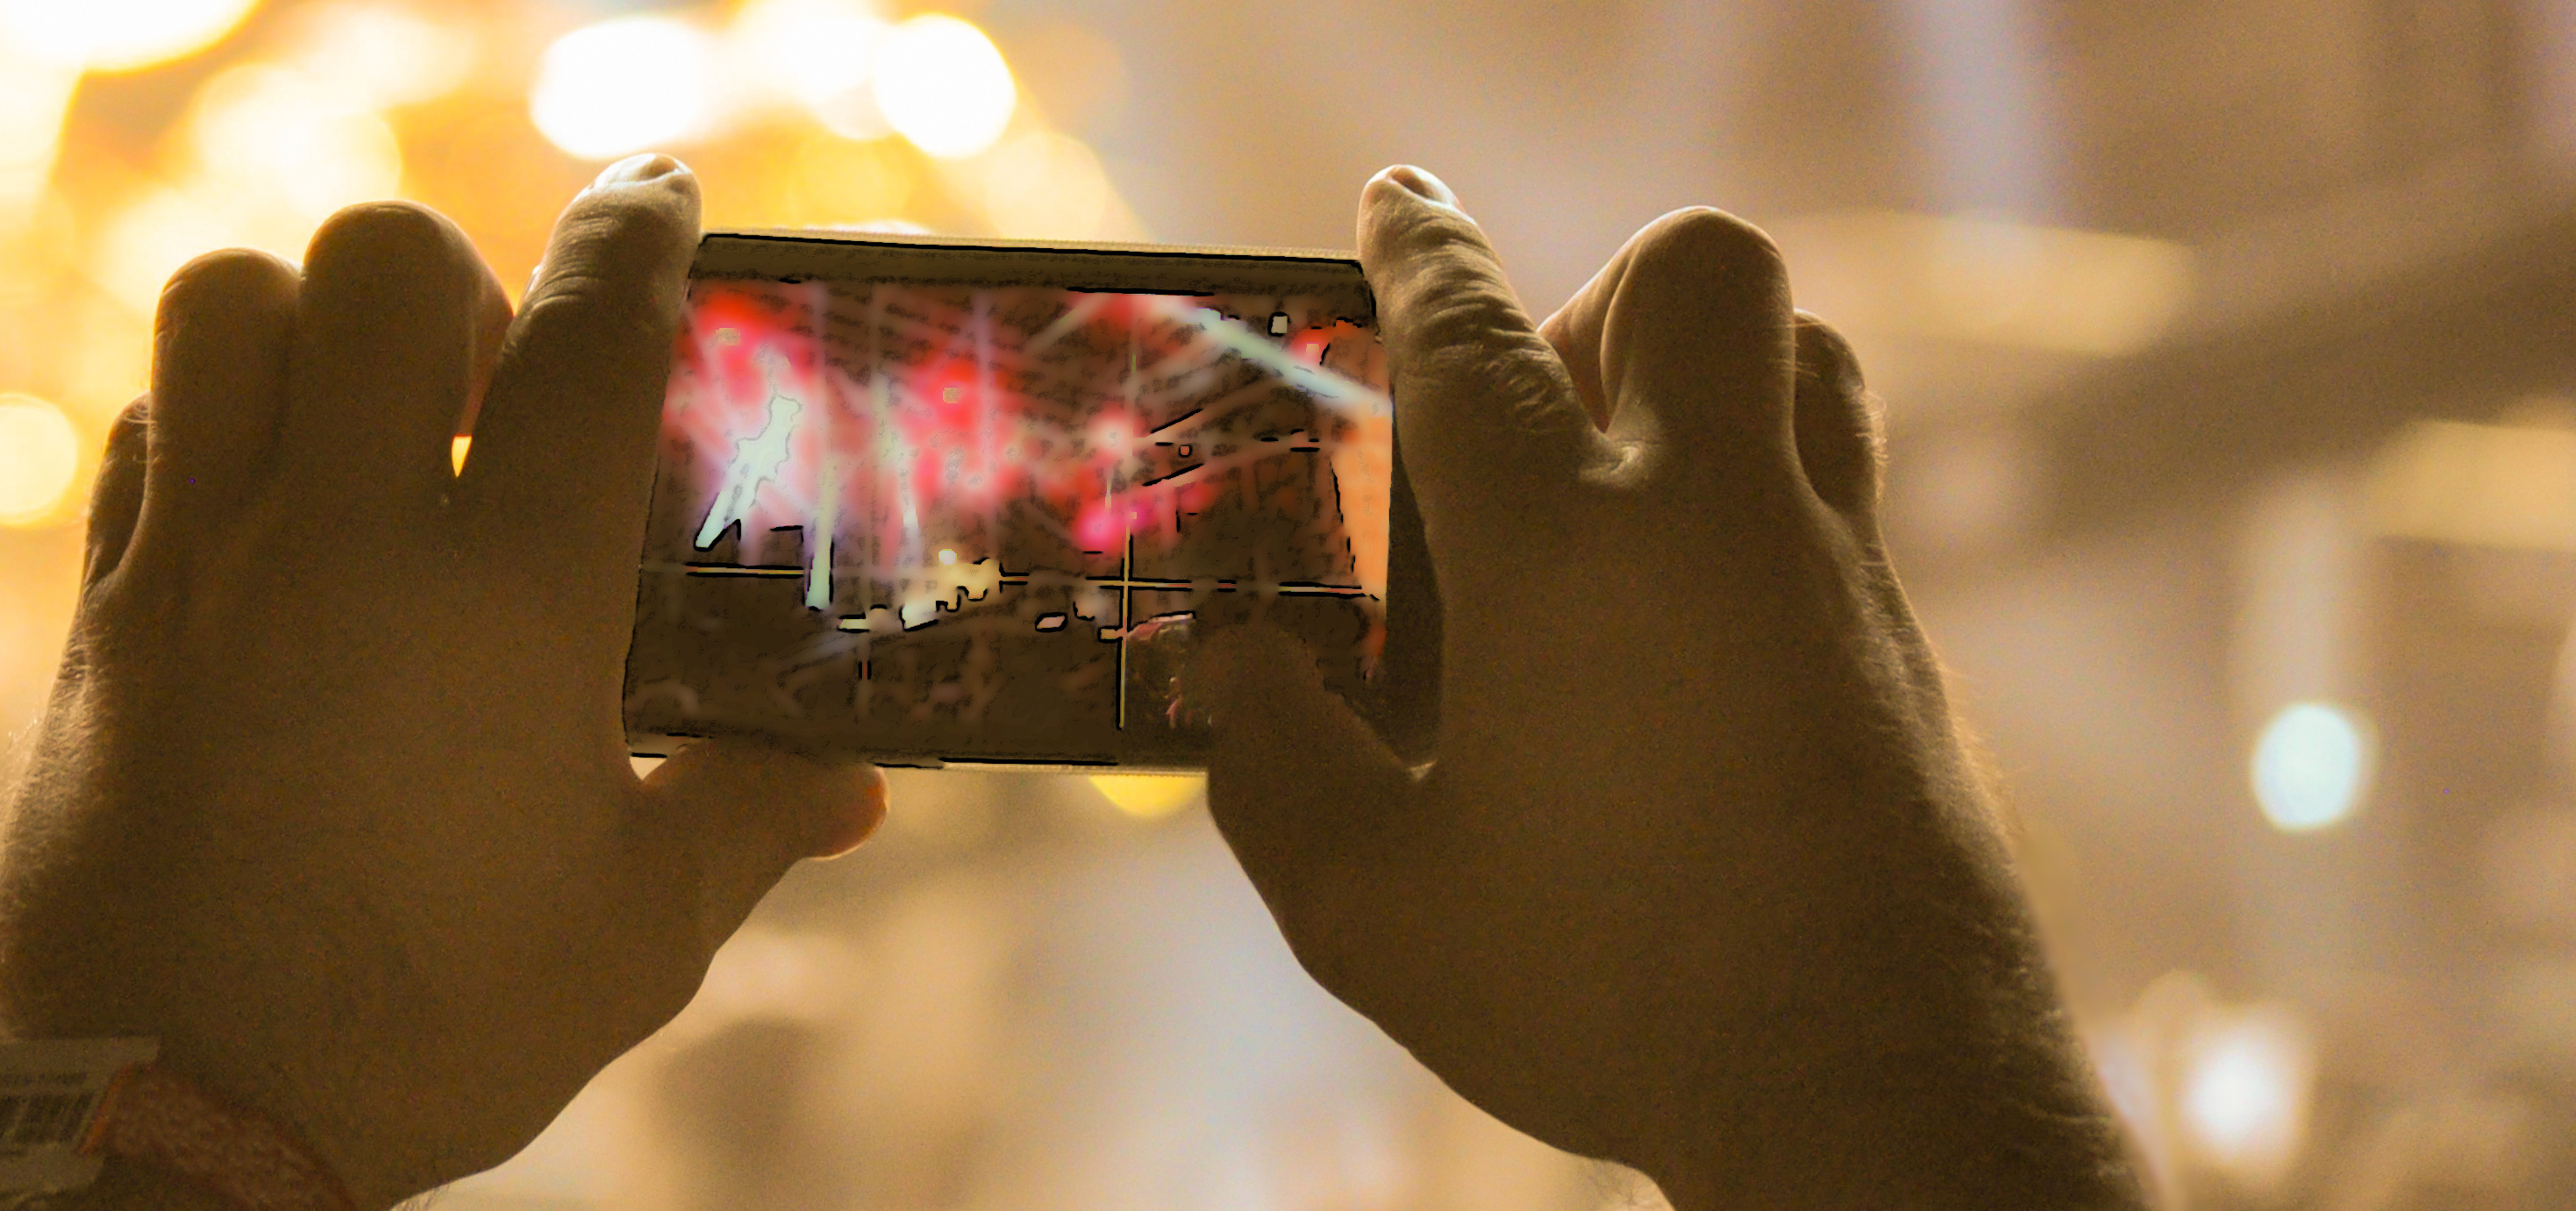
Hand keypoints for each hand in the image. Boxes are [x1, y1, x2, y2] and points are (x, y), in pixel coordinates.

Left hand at [0, 156, 882, 1209]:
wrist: (166, 1123)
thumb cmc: (425, 1029)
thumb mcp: (632, 934)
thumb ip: (746, 819)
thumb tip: (849, 784)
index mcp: (506, 598)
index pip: (588, 338)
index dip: (639, 237)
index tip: (661, 198)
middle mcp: (341, 539)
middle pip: (379, 263)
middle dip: (451, 277)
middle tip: (482, 374)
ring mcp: (198, 566)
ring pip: (221, 306)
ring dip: (300, 318)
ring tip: (355, 411)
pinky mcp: (98, 619)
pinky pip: (136, 436)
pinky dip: (199, 424)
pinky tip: (254, 510)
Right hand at [1201, 167, 2146, 1208]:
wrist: (1875, 1092)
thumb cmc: (1604, 995)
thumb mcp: (1370, 905)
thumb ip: (1275, 763)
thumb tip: (1230, 665)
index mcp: (1560, 552)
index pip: (1469, 339)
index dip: (1419, 252)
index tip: (1397, 199)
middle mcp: (1715, 521)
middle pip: (1701, 273)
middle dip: (1608, 288)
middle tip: (1540, 400)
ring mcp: (1834, 578)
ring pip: (1811, 360)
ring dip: (1718, 372)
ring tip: (1628, 484)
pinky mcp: (1908, 656)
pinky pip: (1846, 502)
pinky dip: (1766, 510)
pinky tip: (1691, 638)